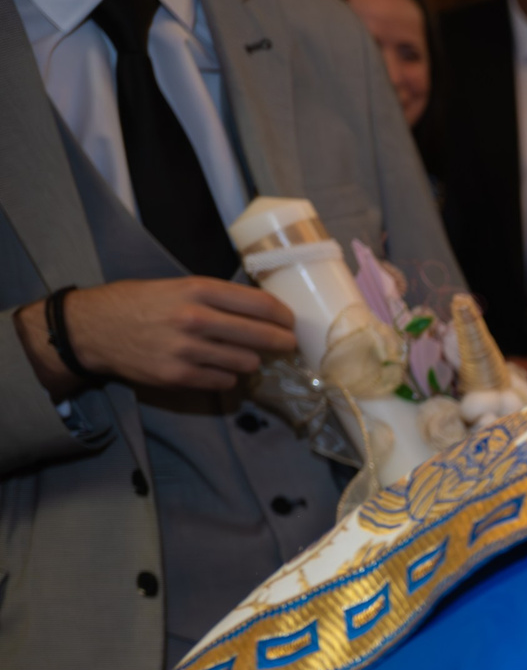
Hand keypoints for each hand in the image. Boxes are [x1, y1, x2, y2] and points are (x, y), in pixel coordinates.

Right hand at [16, 278, 297, 394]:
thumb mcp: (175, 287)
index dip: (283, 315)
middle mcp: (196, 319)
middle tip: (287, 345)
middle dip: (281, 342)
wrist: (92, 328)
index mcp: (197, 290)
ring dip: (249, 361)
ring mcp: (188, 351)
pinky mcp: (179, 377)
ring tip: (242, 355)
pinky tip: (218, 369)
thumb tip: (261, 311)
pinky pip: (225, 383)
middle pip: (261, 336)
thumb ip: (215, 298)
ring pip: (246, 362)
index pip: (259, 304)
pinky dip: (227, 378)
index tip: (290, 321)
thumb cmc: (137, 303)